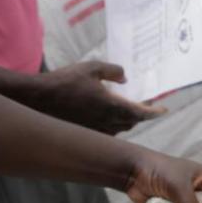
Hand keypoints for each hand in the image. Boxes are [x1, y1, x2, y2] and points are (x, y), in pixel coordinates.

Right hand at [34, 61, 165, 134]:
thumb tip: (124, 77)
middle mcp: (108, 123)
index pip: (142, 113)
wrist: (38, 100)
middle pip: (132, 122)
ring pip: (119, 129)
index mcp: (113, 107)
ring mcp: (97, 131)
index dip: (155, 112)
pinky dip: (111, 125)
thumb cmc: (64, 82)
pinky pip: (106, 132)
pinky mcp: (86, 134)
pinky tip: (105, 115)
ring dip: (125, 120)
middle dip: (140, 114)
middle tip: (144, 106)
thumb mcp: (91, 68)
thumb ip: (113, 71)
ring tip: (125, 109)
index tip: (163, 109)